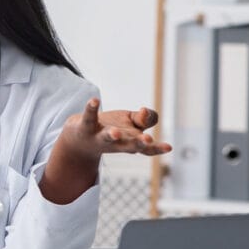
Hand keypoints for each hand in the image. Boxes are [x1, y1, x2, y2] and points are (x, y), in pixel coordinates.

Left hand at [41, 99, 171, 204]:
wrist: (80, 139)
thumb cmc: (112, 129)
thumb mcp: (133, 123)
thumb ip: (146, 118)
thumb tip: (145, 112)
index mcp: (131, 142)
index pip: (148, 148)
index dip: (158, 148)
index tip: (169, 147)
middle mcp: (117, 143)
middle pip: (130, 145)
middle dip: (139, 143)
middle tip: (148, 140)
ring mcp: (100, 136)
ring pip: (107, 137)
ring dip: (111, 135)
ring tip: (114, 132)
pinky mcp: (86, 127)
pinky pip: (89, 117)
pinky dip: (91, 108)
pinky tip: (94, 100)